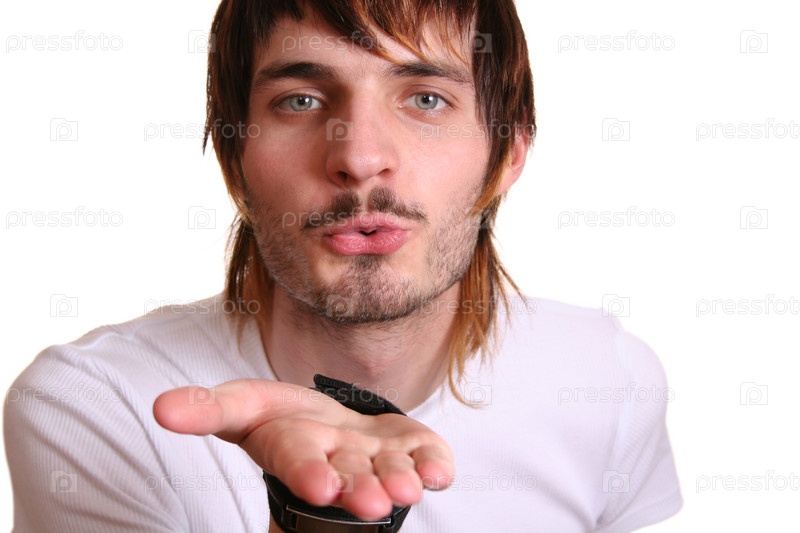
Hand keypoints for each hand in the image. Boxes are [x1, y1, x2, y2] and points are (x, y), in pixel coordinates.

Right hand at [153, 379, 453, 520]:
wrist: (333, 424)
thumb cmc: (284, 419)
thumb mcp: (242, 404)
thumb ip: (207, 409)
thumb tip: (162, 409)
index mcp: (298, 453)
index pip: (300, 466)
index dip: (309, 475)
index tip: (320, 485)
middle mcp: (340, 465)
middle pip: (351, 480)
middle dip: (361, 491)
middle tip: (372, 502)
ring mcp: (377, 460)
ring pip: (390, 476)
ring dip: (400, 482)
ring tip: (407, 488)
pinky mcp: (410, 450)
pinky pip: (426, 459)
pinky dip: (435, 465)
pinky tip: (441, 471)